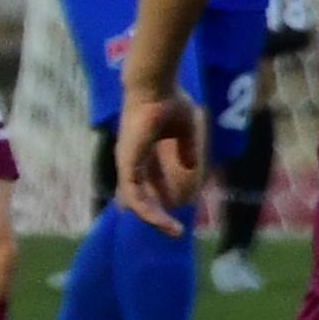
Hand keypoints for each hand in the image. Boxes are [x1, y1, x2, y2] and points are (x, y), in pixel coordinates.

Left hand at [115, 84, 208, 233]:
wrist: (157, 88)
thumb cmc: (169, 102)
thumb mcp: (184, 130)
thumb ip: (186, 148)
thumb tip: (191, 166)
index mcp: (142, 150)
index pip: (145, 180)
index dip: (159, 194)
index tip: (175, 206)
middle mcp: (131, 159)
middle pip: (139, 195)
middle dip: (156, 213)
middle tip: (174, 229)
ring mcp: (127, 163)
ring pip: (136, 202)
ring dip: (154, 218)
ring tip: (173, 230)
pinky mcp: (127, 165)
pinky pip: (135, 197)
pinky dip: (148, 211)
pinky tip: (163, 221)